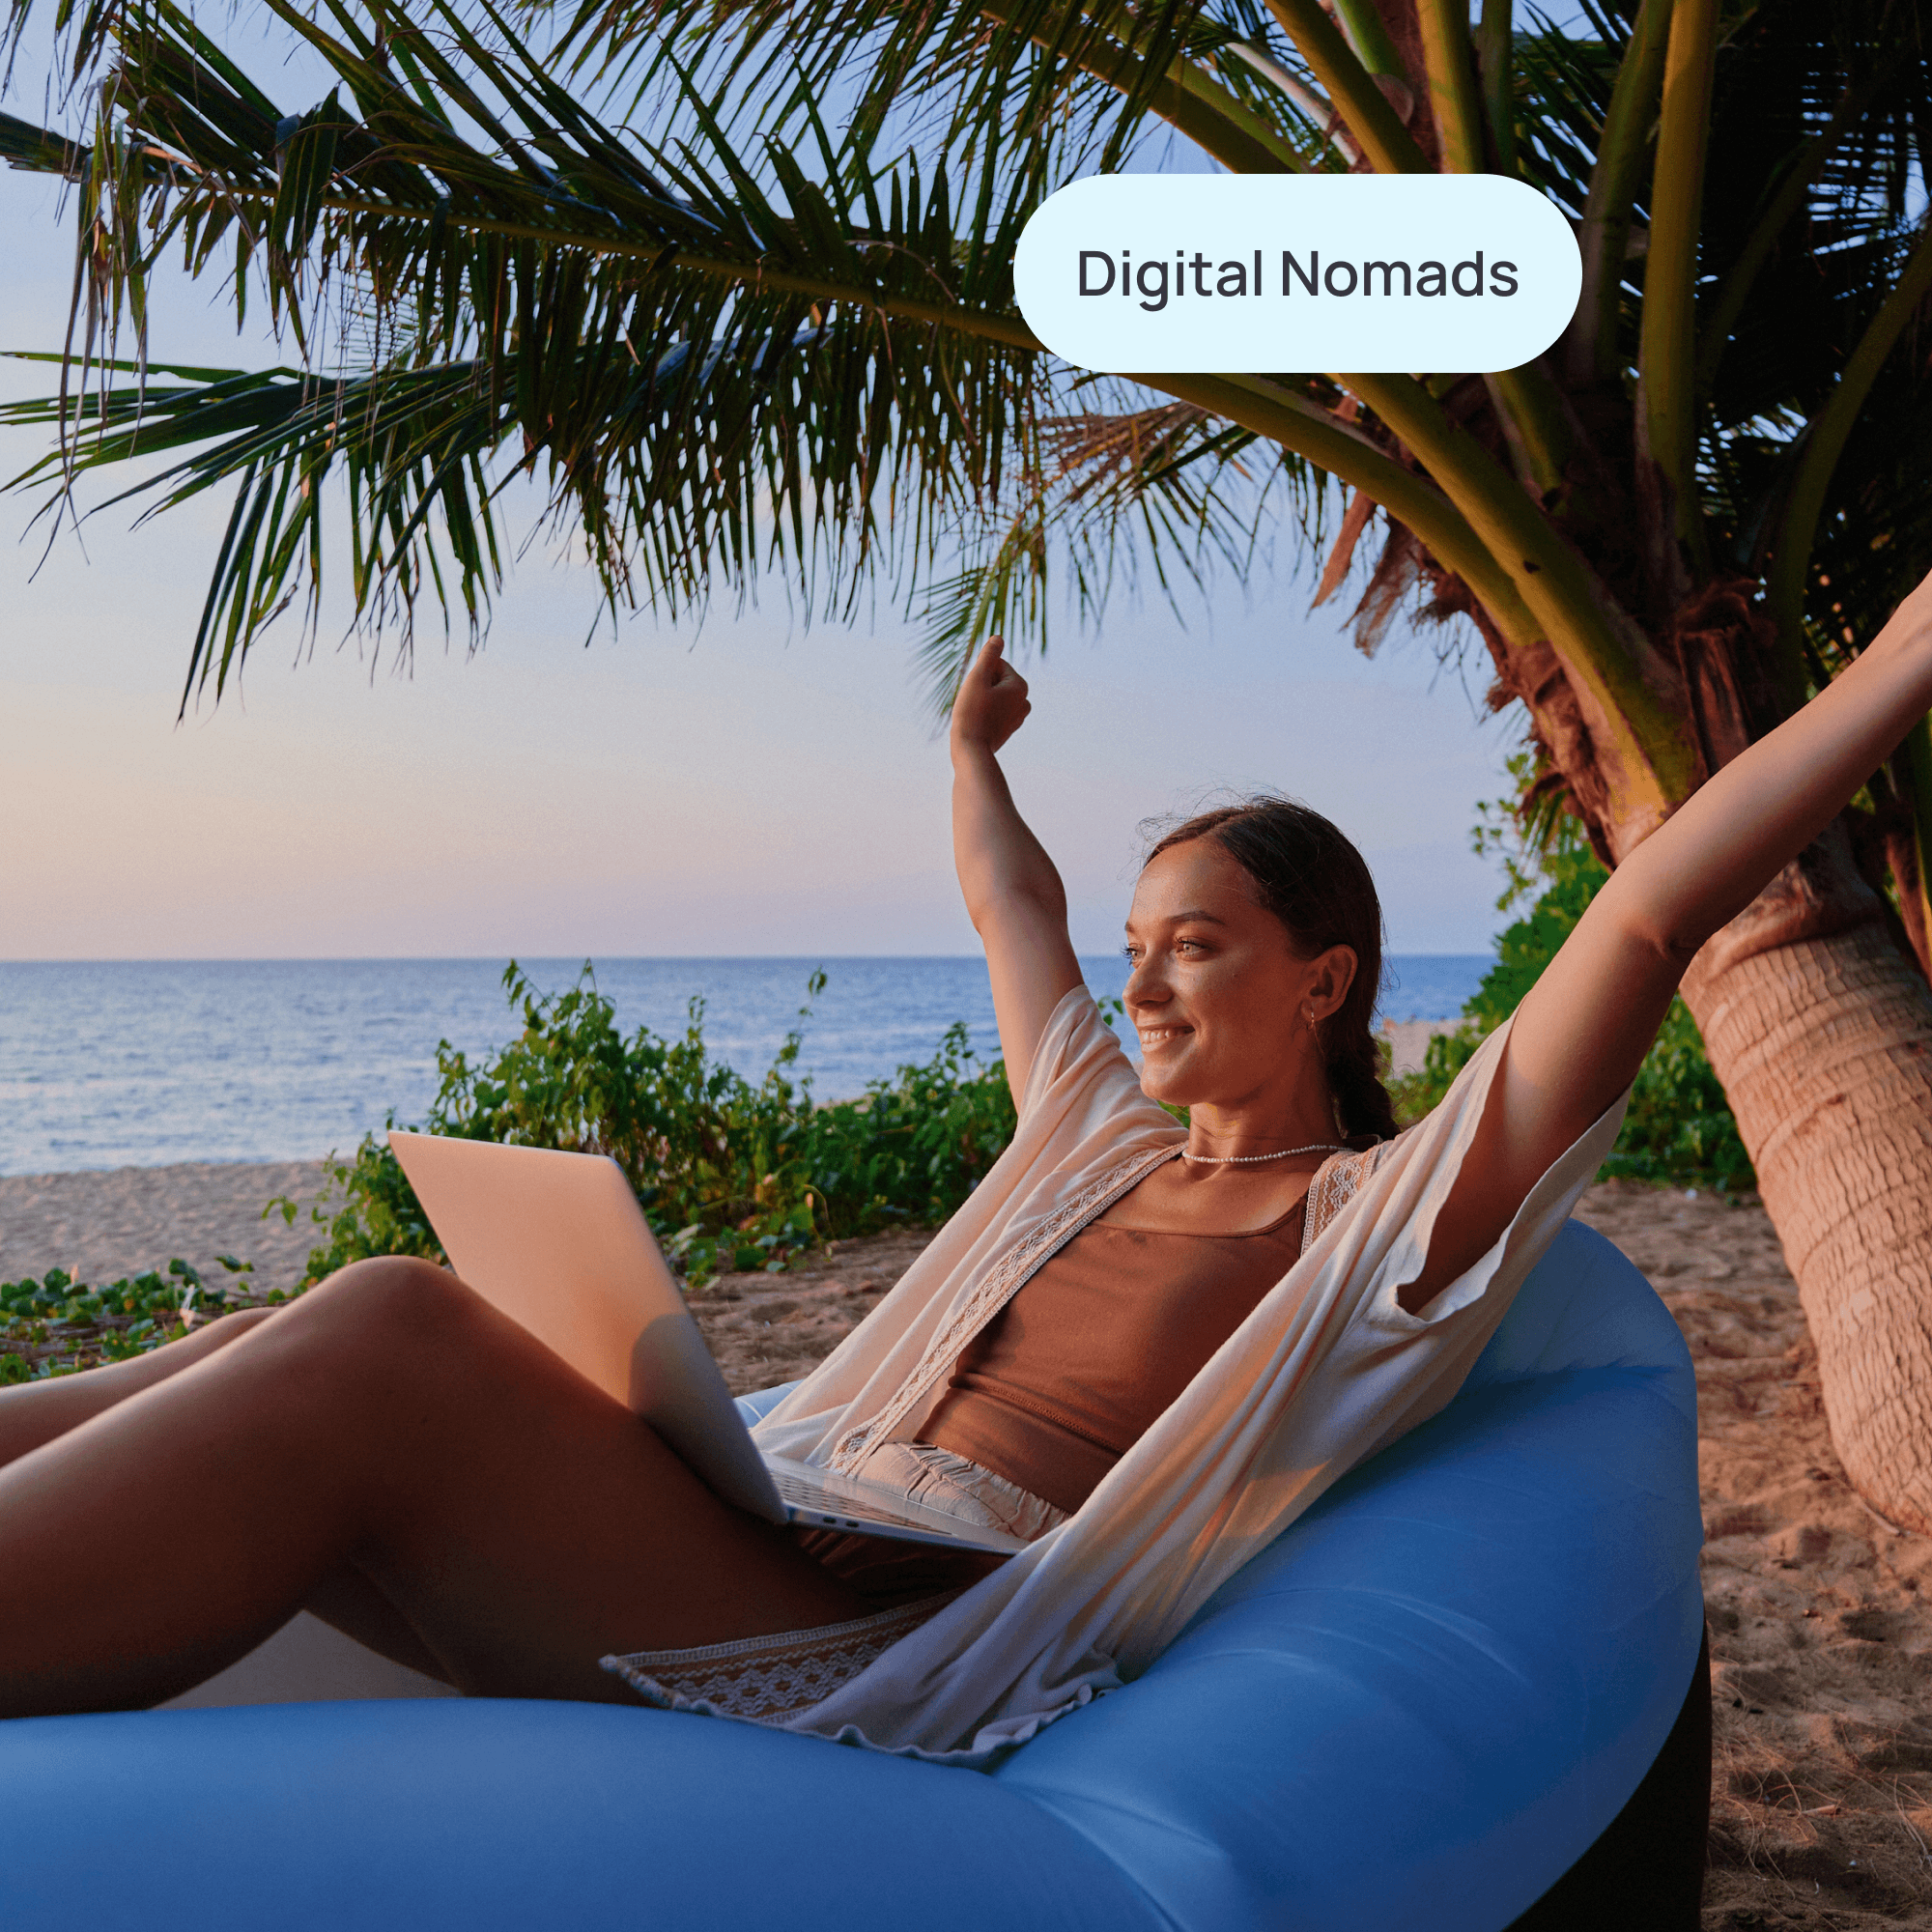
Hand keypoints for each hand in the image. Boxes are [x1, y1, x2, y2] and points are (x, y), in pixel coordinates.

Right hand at [950, 637, 1031, 757]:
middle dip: (981, 687)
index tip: (975, 692)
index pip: (994, 665)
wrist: (971, 751)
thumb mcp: (978, 678)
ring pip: (993, 696)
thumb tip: (998, 637)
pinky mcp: (1008, 729)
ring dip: (980, 700)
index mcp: (1020, 686)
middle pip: (995, 680)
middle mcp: (1024, 701)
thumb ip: (988, 655)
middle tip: (973, 705)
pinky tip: (978, 725)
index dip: (979, 674)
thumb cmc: (972, 713)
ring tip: (975, 715)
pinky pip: (993, 711)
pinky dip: (983, 713)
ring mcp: (1017, 717)